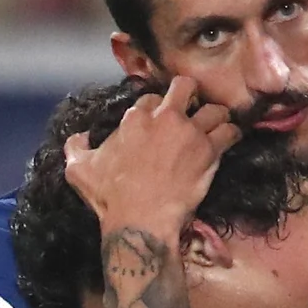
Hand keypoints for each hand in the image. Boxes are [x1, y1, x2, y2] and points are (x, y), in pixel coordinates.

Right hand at [62, 76, 241, 236]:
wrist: (140, 221)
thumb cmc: (110, 198)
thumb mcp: (79, 170)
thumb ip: (76, 147)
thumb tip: (79, 137)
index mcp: (135, 118)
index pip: (150, 98)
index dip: (156, 108)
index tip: (159, 120)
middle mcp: (165, 118)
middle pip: (185, 86)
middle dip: (189, 95)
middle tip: (191, 110)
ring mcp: (190, 133)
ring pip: (215, 108)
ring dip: (215, 117)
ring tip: (214, 127)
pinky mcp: (209, 151)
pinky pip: (230, 132)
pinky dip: (231, 135)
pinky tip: (228, 141)